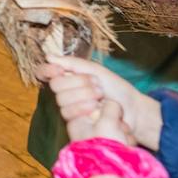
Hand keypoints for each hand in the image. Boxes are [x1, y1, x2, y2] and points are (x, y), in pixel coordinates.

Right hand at [37, 55, 162, 150]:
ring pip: (61, 99)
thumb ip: (72, 63)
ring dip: (83, 95)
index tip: (59, 70)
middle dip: (78, 83)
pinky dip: (83, 108)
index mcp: (69, 76)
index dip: (47, 70)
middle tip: (97, 84)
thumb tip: (48, 56)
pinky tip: (96, 108)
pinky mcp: (74, 121)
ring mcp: (70, 106)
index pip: (45, 72)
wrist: (132, 109)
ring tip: (100, 96)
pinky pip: (67, 112)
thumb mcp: (96, 70)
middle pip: (55, 85)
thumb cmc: (116, 88)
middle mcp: (66, 91)